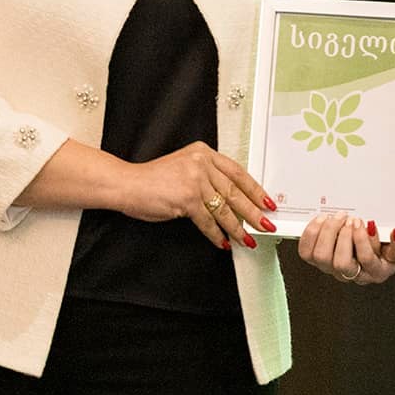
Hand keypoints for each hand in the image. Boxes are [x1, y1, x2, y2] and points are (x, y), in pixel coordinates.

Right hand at [115, 140, 277, 250]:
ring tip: (248, 239)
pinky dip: (216, 234)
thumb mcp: (184, 167)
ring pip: (224, 209)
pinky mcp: (187, 199)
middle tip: (266, 224)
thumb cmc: (153, 179)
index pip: (238, 172)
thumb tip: (231, 199)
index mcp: (204, 152)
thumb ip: (207, 176)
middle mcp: (202, 163)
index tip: (267, 201)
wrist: (127, 184)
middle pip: (235, 191)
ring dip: (237, 228)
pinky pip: (207, 221)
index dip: (255, 189)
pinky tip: (223, 242)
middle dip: (253, 212)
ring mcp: (195, 180)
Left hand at [297, 212, 394, 284]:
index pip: (378, 261)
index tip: (386, 226)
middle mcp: (357, 273)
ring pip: (325, 258)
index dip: (376, 244)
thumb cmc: (389, 246)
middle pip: (346, 265)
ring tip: (341, 217)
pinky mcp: (317, 260)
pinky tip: (324, 219)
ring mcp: (335, 269)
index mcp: (381, 269)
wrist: (365, 250)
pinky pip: (307, 252)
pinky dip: (313, 233)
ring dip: (331, 234)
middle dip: (350, 240)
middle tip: (357, 219)